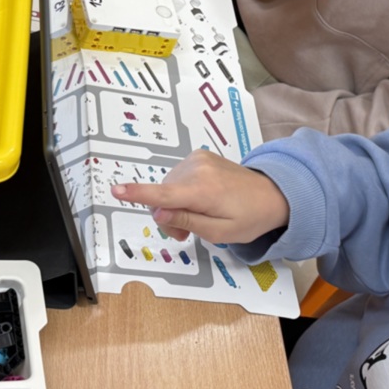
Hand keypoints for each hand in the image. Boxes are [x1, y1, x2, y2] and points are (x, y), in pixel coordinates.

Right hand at [112, 149, 289, 241]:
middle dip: (168, 217)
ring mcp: (198, 160)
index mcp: (203, 190)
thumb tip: (158, 213)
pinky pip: (177, 178)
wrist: (273, 194)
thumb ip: (186, 221)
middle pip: (162, 197)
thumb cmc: (250, 217)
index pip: (163, 194)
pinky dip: (181, 192)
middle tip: (187, 231)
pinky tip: (199, 200)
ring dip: (174, 205)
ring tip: (198, 216)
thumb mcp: (219, 232)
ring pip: (167, 188)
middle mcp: (197, 169)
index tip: (116, 190)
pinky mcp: (199, 157)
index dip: (136, 194)